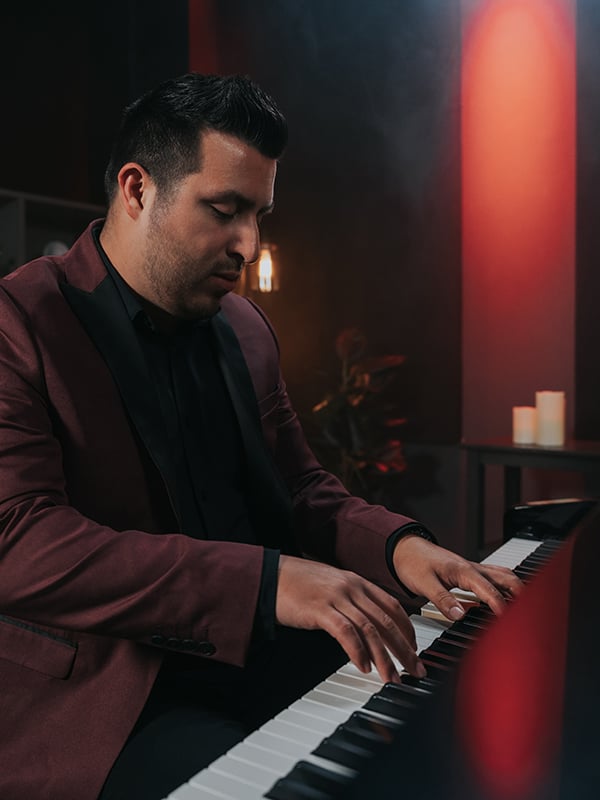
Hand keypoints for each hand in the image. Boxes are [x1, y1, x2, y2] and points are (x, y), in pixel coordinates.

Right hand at [275, 555, 425, 682]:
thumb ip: (351, 601)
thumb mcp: (332, 587)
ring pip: (370, 629)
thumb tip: (367, 624)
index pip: (392, 606)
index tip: (414, 648)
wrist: (270, 575)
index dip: (407, 629)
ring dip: (384, 657)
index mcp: (357, 582)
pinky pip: (346, 632)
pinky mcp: (320, 609)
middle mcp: (351, 588)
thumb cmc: (298, 584)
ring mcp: (337, 597)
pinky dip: (357, 651)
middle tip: (415, 669)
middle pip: (387, 621)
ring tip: (391, 678)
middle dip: (404, 649)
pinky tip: (363, 667)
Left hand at [392, 535, 522, 619]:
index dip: (502, 606)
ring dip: (516, 589)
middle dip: (522, 594)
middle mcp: (472, 568)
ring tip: (527, 608)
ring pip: (503, 576)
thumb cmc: (413, 563)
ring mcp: (473, 569)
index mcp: (463, 570)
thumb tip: (459, 616)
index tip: (512, 622)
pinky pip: (495, 577)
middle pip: (506, 578)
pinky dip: (506, 587)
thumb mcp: (423, 583)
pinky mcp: (470, 572)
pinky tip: (508, 597)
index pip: (489, 590)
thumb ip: (442, 599)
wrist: (405, 548)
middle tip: (532, 614)